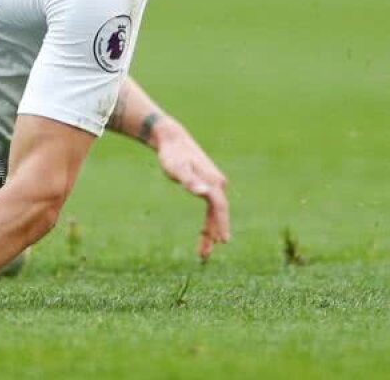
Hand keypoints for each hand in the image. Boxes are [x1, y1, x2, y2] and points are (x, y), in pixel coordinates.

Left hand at [153, 123, 230, 259]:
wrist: (172, 139)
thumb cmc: (172, 155)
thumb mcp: (176, 168)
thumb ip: (189, 181)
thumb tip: (203, 192)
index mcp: (213, 181)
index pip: (220, 207)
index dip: (221, 224)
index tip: (221, 241)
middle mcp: (217, 184)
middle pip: (219, 213)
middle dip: (214, 233)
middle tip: (204, 254)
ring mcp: (214, 185)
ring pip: (216, 212)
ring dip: (211, 231)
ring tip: (203, 251)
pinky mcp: (207, 185)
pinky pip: (211, 207)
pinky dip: (209, 221)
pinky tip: (205, 233)